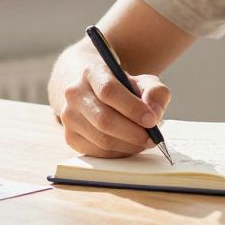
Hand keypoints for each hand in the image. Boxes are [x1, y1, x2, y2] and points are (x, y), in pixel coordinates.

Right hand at [57, 63, 171, 157]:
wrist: (97, 94)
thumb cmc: (125, 89)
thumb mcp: (144, 82)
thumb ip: (155, 93)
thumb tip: (154, 113)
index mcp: (92, 72)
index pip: (108, 91)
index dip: (132, 108)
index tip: (152, 120)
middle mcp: (75, 93)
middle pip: (103, 119)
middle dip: (132, 132)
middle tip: (153, 138)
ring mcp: (69, 116)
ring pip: (101, 139)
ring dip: (128, 145)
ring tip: (144, 141)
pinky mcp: (70, 137)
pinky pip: (98, 152)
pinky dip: (119, 152)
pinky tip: (129, 145)